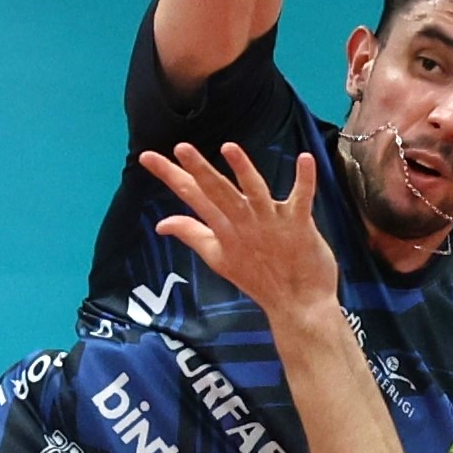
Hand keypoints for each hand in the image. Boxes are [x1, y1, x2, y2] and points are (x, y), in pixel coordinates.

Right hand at [139, 144, 339, 322]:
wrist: (298, 305)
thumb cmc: (259, 279)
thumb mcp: (218, 259)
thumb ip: (192, 235)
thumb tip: (161, 224)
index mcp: (223, 229)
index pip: (192, 196)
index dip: (170, 175)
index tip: (147, 157)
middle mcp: (243, 223)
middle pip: (218, 192)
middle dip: (200, 169)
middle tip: (181, 148)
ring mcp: (271, 222)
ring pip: (255, 191)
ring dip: (243, 170)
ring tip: (229, 148)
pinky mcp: (298, 224)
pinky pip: (302, 198)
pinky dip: (305, 179)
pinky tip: (305, 158)